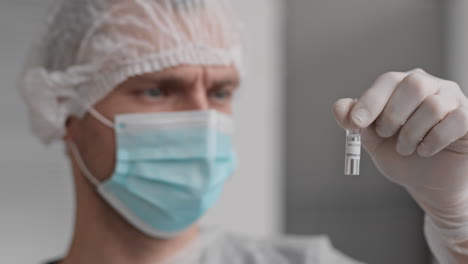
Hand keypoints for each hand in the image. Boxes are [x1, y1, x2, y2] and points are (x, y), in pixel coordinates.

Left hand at [333, 69, 467, 217]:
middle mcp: (431, 86)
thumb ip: (356, 123)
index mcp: (403, 87)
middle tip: (386, 135)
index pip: (388, 81)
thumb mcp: (373, 140)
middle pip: (414, 84)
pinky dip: (433, 141)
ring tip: (405, 149)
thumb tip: (339, 107)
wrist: (428, 183)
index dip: (370, 101)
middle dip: (393, 115)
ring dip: (412, 134)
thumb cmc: (401, 155)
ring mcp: (453, 100)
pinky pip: (455, 121)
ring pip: (433, 106)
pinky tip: (424, 151)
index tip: (356, 124)